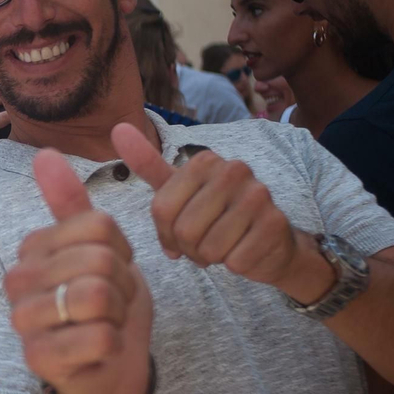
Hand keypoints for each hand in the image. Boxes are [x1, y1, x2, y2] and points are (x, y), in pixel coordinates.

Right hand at [4, 148, 152, 393]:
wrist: (110, 368)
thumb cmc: (105, 306)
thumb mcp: (98, 250)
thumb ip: (72, 206)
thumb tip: (44, 153)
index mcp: (31, 250)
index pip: (98, 225)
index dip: (122, 250)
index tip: (114, 272)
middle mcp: (17, 282)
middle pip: (99, 259)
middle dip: (123, 284)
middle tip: (112, 303)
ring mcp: (23, 321)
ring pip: (97, 295)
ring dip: (118, 313)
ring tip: (106, 322)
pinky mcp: (38, 358)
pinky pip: (100, 335)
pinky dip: (114, 343)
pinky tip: (100, 349)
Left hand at [112, 123, 329, 298]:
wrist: (269, 242)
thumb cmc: (216, 217)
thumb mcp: (179, 191)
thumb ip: (148, 164)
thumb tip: (117, 128)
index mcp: (205, 160)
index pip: (161, 210)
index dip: (165, 234)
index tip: (179, 232)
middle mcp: (235, 169)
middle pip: (184, 229)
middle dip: (189, 248)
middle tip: (203, 243)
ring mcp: (258, 195)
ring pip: (209, 248)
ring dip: (210, 257)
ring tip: (222, 247)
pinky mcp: (275, 224)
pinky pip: (234, 261)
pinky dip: (234, 265)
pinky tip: (244, 251)